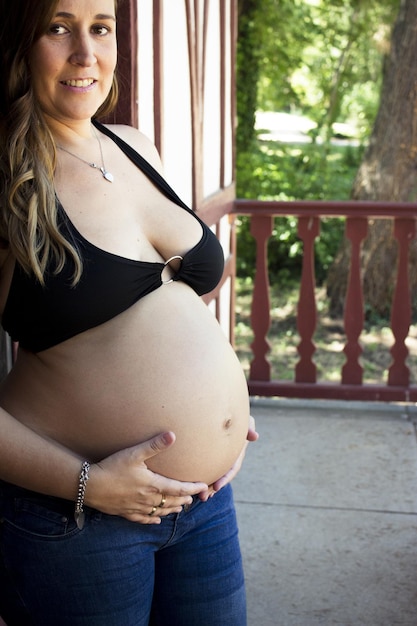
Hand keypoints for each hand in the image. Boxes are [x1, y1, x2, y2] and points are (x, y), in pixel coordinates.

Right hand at [85, 431, 206, 523]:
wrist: (89, 486)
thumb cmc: (112, 467)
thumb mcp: (134, 453)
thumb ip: (154, 445)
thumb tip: (172, 435)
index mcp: (153, 485)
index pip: (179, 489)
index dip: (192, 488)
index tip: (204, 487)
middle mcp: (147, 499)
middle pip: (171, 502)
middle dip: (183, 500)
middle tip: (193, 498)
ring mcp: (136, 507)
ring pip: (159, 511)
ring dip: (171, 509)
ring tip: (180, 508)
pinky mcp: (125, 512)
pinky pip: (142, 518)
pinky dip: (152, 519)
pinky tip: (156, 520)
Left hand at [198, 415, 258, 500]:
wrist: (223, 411)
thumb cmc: (237, 415)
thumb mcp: (246, 420)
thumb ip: (249, 427)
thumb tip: (255, 436)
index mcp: (237, 452)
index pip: (232, 468)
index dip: (226, 478)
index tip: (216, 487)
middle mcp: (229, 458)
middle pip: (221, 476)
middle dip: (213, 488)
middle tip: (203, 497)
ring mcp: (219, 457)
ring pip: (212, 474)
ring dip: (206, 486)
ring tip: (196, 496)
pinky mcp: (208, 454)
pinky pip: (204, 467)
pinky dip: (200, 476)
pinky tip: (191, 484)